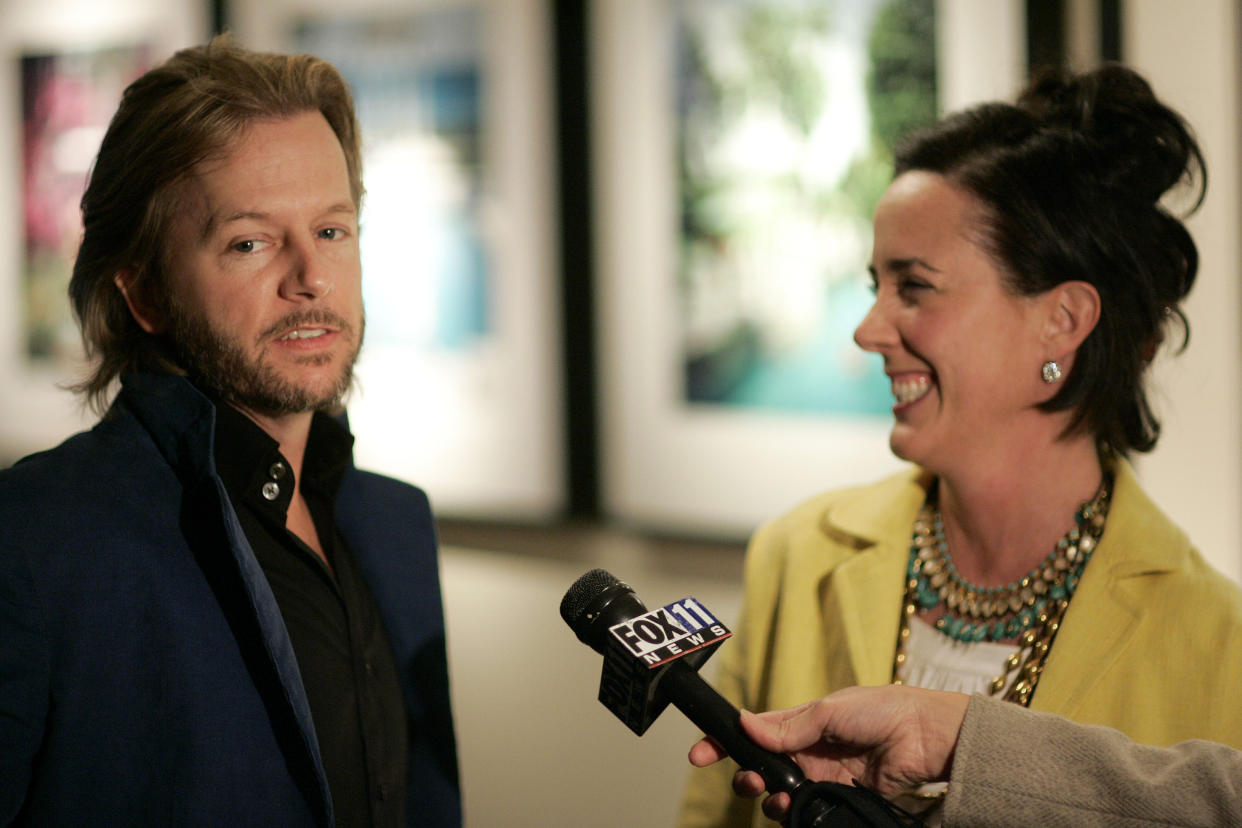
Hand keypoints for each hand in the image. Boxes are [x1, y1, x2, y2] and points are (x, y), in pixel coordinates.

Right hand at [687, 685, 969, 821]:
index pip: (755, 732)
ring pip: (779, 793)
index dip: (726, 741)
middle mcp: (806, 750)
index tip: (701, 753)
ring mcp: (821, 776)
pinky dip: (792, 812)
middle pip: (761, 768)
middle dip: (744, 775)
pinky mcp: (837, 798)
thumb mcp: (829, 710)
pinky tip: (794, 807)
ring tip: (775, 796)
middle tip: (745, 780)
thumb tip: (745, 723)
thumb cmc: (881, 710)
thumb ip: (788, 726)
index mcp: (800, 721)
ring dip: (768, 797)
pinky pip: (805, 810)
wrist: (924, 738)